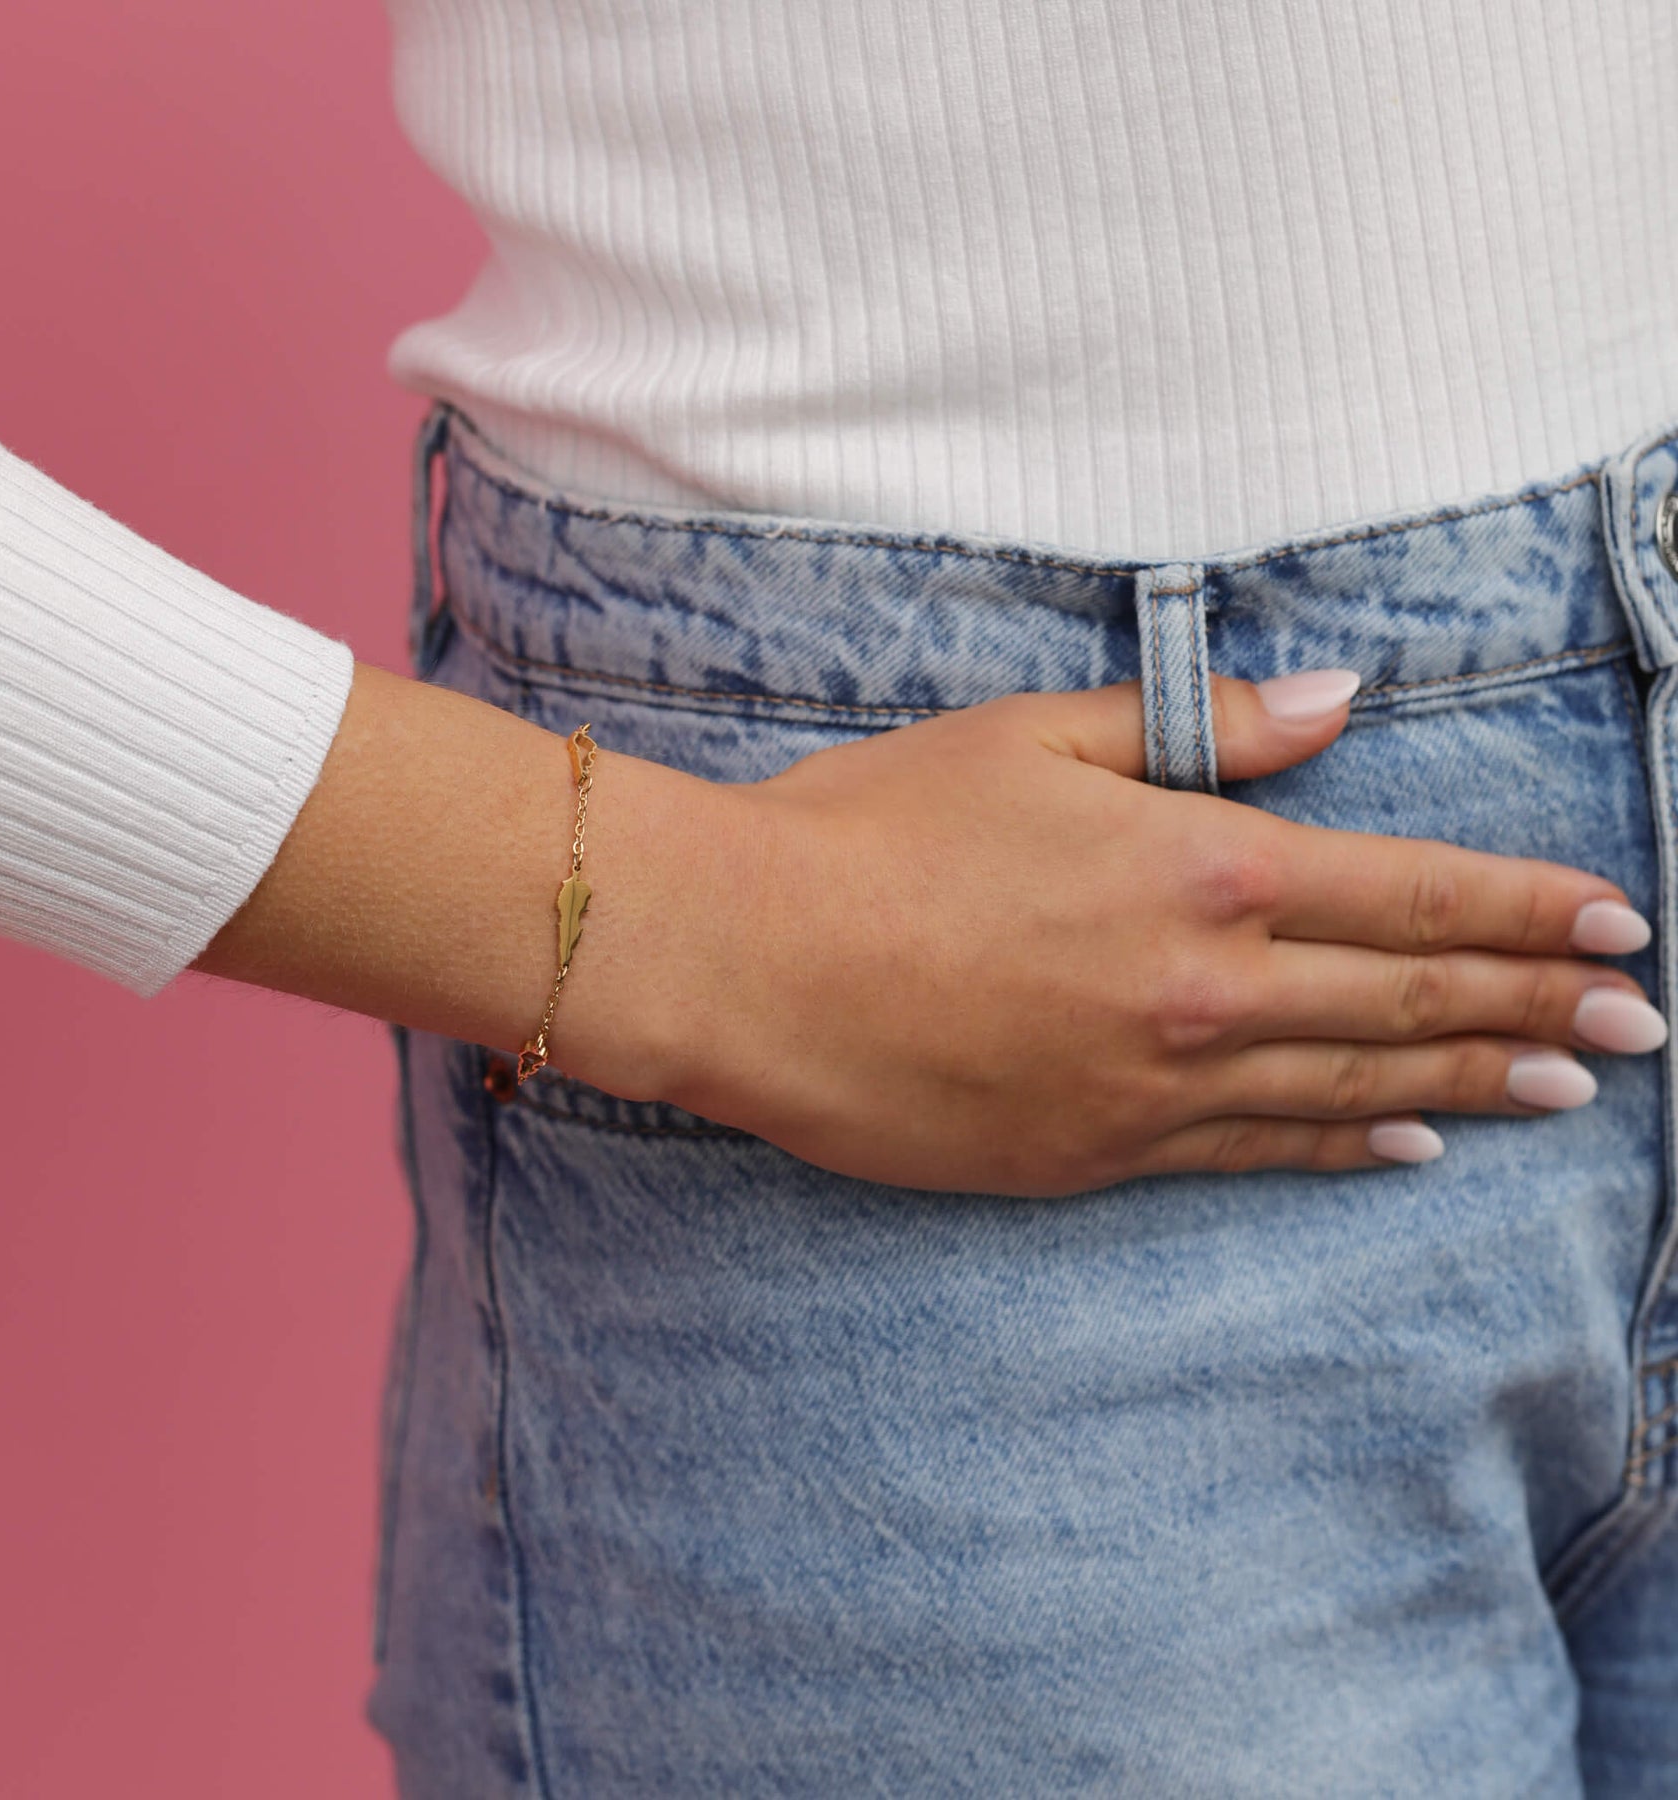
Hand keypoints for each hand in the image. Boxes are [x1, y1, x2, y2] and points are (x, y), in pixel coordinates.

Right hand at [641, 670, 1663, 1197]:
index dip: (1522, 908)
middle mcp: (1200, 988)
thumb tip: (1338, 701)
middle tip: (1643, 1025)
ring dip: (1470, 1085)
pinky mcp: (1089, 1153)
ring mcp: (1149, 1086)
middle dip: (1539, 1006)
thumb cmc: (872, 825)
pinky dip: (1340, 1149)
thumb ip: (1201, 723)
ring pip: (1350, 1086)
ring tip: (1567, 1090)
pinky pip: (1248, 1153)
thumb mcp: (1030, 734)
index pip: (1407, 890)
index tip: (1614, 922)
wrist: (747, 958)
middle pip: (1408, 999)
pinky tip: (1405, 1150)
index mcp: (1197, 864)